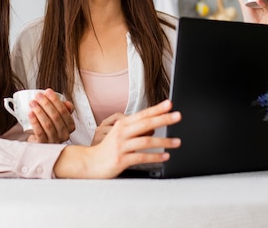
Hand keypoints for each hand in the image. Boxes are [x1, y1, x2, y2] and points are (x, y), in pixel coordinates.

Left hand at [26, 89, 75, 143]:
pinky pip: (39, 132)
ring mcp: (54, 140)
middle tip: (38, 96)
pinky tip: (30, 114)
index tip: (47, 91)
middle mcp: (64, 134)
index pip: (64, 111)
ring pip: (47, 124)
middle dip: (46, 104)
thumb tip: (67, 103)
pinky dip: (34, 121)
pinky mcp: (43, 144)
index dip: (55, 100)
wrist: (40, 142)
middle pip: (55, 117)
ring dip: (39, 111)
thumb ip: (64, 110)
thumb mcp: (60, 118)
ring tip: (32, 103)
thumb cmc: (50, 127)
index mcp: (70, 126)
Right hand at [52, 100, 181, 178]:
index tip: (169, 104)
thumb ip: (134, 129)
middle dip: (163, 119)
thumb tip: (154, 126)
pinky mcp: (121, 159)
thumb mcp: (118, 134)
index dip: (156, 109)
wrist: (89, 162)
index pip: (142, 114)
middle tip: (177, 116)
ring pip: (146, 141)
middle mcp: (121, 133)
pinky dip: (155, 156)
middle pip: (146, 124)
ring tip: (177, 142)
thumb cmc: (106, 149)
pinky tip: (165, 157)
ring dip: (164, 141)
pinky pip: (141, 157)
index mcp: (122, 124)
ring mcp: (121, 146)